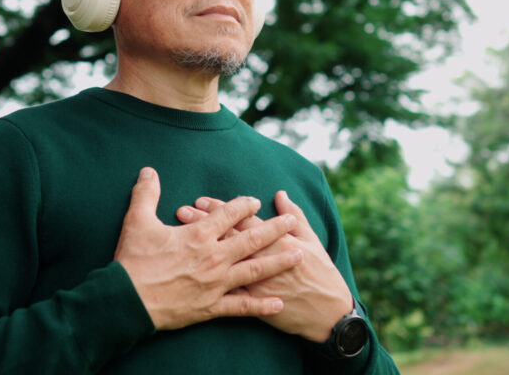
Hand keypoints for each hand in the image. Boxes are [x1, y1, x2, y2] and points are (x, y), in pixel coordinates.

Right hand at [114, 167, 302, 330]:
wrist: (127, 302)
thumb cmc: (132, 261)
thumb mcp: (136, 221)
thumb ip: (146, 194)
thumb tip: (148, 171)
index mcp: (198, 235)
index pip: (228, 214)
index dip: (243, 205)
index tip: (255, 200)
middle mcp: (213, 257)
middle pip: (251, 239)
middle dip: (274, 228)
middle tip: (292, 221)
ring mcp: (215, 283)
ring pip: (254, 270)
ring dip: (278, 261)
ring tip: (298, 255)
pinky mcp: (211, 307)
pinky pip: (242, 307)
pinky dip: (261, 306)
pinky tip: (279, 304)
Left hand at [177, 190, 352, 341]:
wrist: (328, 313)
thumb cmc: (321, 274)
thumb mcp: (312, 241)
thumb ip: (294, 216)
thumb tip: (280, 195)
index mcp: (278, 240)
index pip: (244, 219)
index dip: (222, 208)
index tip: (201, 200)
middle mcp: (264, 258)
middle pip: (228, 236)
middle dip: (204, 223)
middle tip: (181, 211)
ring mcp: (257, 281)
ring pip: (223, 260)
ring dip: (202, 247)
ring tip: (181, 236)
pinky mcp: (254, 302)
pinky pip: (227, 290)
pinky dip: (208, 281)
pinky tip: (190, 274)